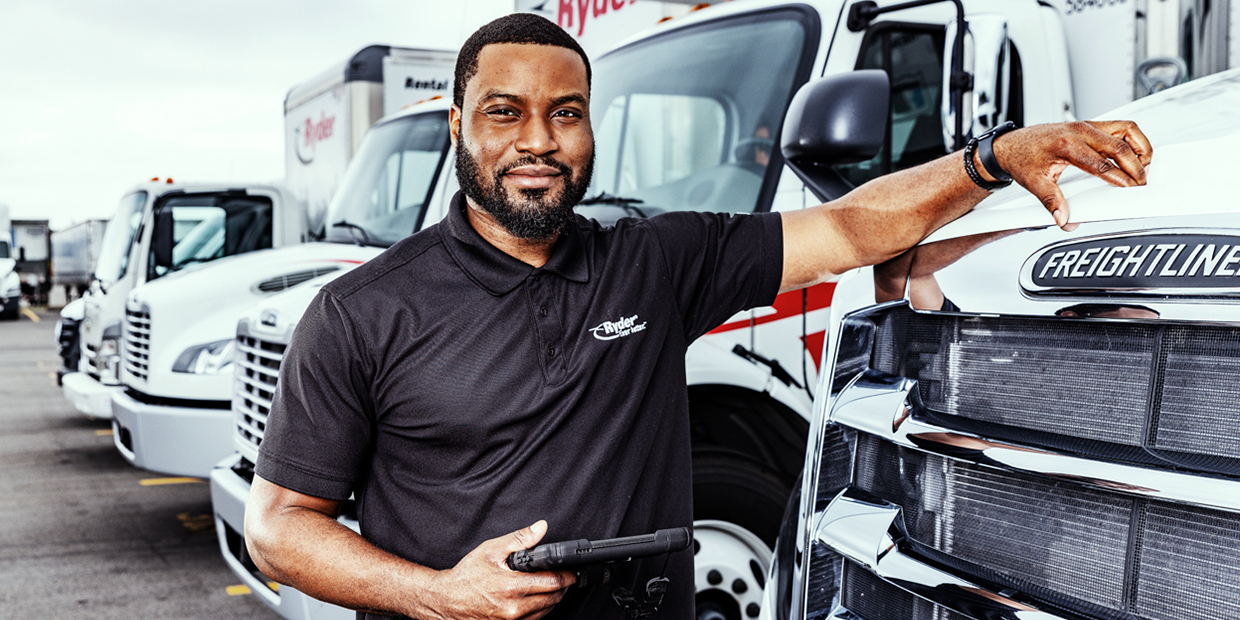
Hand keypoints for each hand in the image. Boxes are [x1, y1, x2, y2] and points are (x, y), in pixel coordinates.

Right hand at [420, 521, 575, 619]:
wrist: (447, 599)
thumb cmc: (467, 575)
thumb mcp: (492, 550)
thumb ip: (520, 539)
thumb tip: (540, 528)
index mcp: (512, 586)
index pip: (553, 583)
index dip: (567, 576)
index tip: (572, 571)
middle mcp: (514, 608)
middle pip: (553, 599)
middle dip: (562, 587)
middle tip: (564, 577)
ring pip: (545, 612)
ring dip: (552, 599)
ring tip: (549, 586)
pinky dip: (539, 610)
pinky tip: (535, 599)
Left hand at [993, 120, 1152, 230]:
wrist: (1011, 145)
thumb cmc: (1022, 158)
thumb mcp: (1034, 183)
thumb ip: (1051, 202)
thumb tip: (1063, 219)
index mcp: (1067, 145)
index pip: (1102, 164)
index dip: (1120, 178)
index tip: (1131, 189)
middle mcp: (1080, 131)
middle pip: (1120, 146)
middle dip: (1136, 166)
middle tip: (1141, 182)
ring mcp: (1086, 125)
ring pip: (1126, 129)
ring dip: (1140, 146)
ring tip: (1144, 166)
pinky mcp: (1090, 125)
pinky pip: (1120, 127)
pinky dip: (1132, 139)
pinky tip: (1133, 154)